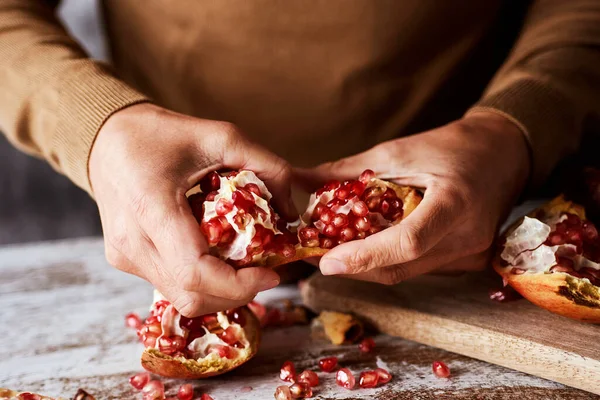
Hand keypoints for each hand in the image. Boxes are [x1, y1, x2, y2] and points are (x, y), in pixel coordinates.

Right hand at [89, 104, 295, 315]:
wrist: (107, 140)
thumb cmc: (161, 134)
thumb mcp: (221, 136)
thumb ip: (267, 167)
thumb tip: (292, 212)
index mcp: (151, 208)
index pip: (196, 272)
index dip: (239, 284)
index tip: (271, 273)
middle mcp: (132, 242)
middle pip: (191, 296)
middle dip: (237, 293)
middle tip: (264, 271)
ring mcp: (125, 256)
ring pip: (182, 299)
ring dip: (221, 292)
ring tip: (245, 267)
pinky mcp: (125, 261)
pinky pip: (171, 287)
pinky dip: (202, 283)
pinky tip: (218, 260)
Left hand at [296, 112, 529, 283]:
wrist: (503, 154)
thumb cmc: (452, 146)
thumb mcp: (399, 150)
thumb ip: (349, 171)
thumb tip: (302, 181)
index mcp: (456, 202)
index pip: (408, 243)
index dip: (364, 256)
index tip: (326, 262)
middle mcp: (468, 238)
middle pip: (400, 267)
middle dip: (353, 266)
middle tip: (316, 256)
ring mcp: (470, 255)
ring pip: (406, 273)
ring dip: (367, 265)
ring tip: (333, 250)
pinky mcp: (466, 262)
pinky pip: (418, 268)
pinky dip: (388, 260)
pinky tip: (366, 248)